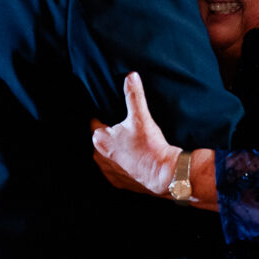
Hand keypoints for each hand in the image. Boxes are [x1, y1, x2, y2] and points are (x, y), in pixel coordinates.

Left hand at [91, 72, 181, 195]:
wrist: (163, 173)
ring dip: (117, 150)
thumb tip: (130, 76)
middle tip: (128, 130)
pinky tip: (135, 160)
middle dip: (112, 134)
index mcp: (100, 138)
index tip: (114, 116)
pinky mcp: (118, 182)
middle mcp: (99, 156)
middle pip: (102, 139)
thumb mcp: (141, 116)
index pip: (95, 122)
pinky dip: (123, 165)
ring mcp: (108, 171)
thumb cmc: (149, 145)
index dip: (105, 118)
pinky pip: (116, 170)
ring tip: (132, 145)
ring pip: (108, 155)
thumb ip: (133, 94)